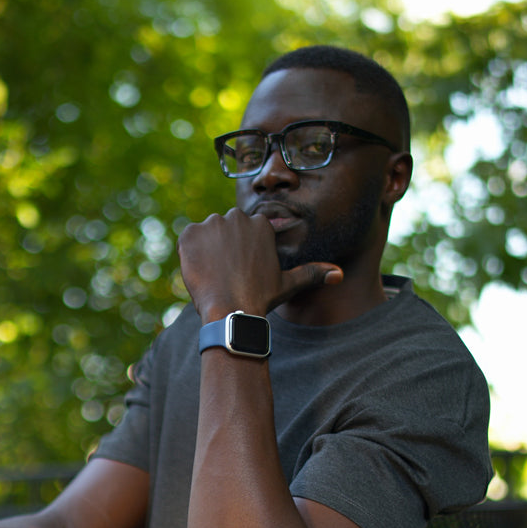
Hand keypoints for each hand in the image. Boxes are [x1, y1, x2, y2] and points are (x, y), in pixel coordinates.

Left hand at [176, 208, 340, 319]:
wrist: (231, 310)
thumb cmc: (260, 298)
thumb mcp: (287, 284)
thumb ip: (312, 273)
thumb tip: (340, 275)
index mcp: (259, 224)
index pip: (243, 233)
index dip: (239, 254)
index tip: (239, 272)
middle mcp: (236, 216)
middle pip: (224, 231)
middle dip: (223, 250)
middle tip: (226, 276)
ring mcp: (211, 223)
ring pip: (206, 235)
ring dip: (207, 251)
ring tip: (214, 276)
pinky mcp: (190, 234)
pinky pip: (187, 241)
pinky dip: (190, 255)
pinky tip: (200, 272)